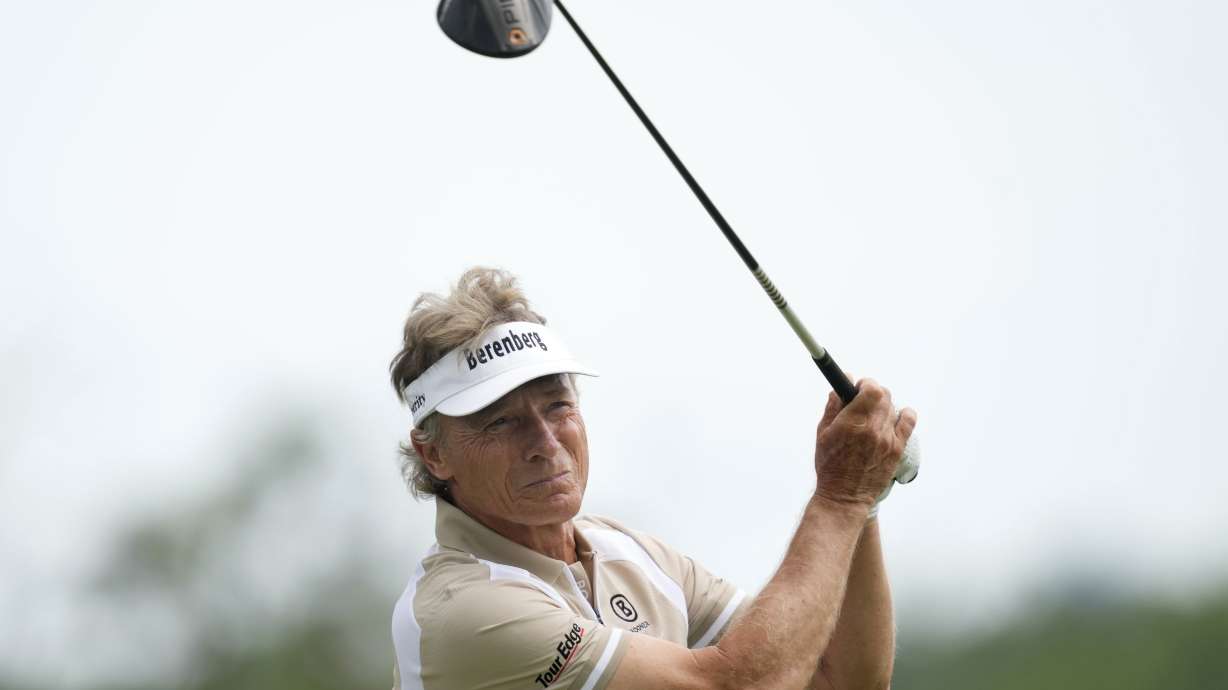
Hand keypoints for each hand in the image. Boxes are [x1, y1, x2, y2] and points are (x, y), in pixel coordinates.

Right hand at [813, 379, 917, 507]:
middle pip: (884, 395)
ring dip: (883, 405)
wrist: (844, 496)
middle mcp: (873, 429)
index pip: (871, 389)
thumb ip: (832, 407)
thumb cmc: (830, 466)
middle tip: (863, 399)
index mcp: (852, 423)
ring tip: (873, 415)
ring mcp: (887, 439)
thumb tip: (839, 386)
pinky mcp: (897, 449)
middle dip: (872, 392)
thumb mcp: (822, 434)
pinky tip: (896, 416)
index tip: (858, 385)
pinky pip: (908, 422)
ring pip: (893, 407)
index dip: (865, 383)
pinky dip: (904, 414)